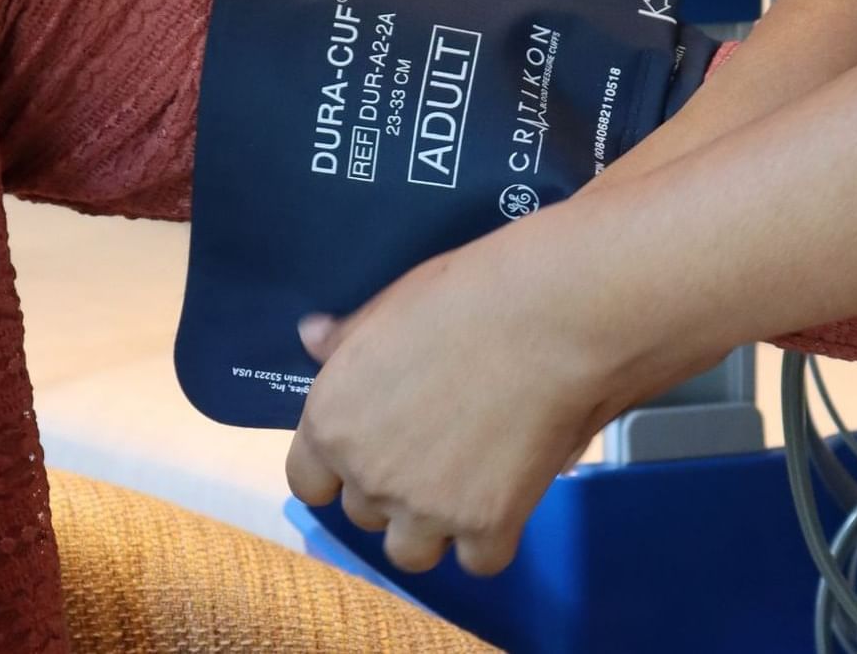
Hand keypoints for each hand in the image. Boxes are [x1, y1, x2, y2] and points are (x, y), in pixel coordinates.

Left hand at [284, 202, 712, 576]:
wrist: (549, 320)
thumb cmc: (465, 297)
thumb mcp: (391, 306)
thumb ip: (348, 338)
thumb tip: (311, 337)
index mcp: (331, 421)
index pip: (307, 482)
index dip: (337, 470)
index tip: (369, 453)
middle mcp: (368, 476)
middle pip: (364, 513)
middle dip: (394, 489)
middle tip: (435, 449)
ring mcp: (425, 510)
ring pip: (411, 552)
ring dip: (433, 527)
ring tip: (468, 481)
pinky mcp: (486, 528)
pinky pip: (478, 560)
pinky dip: (492, 537)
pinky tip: (509, 494)